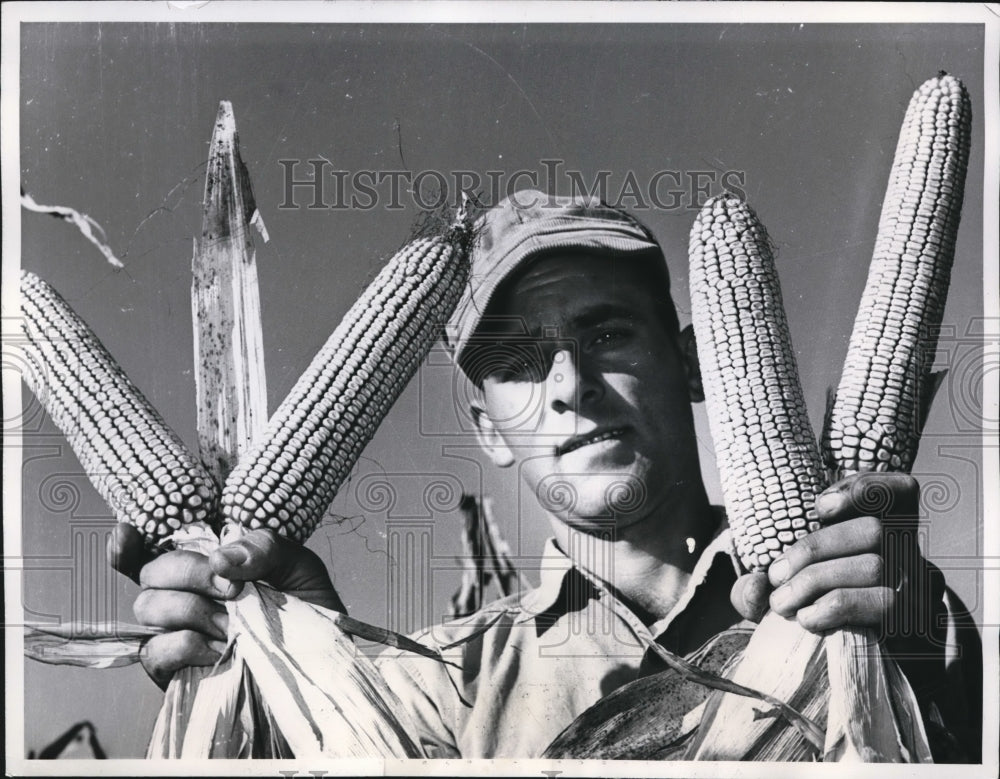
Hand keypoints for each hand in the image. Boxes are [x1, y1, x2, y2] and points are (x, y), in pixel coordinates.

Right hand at [107, 523, 343, 687]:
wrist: (319, 660)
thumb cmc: (305, 607)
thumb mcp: (295, 564)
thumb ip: (262, 547)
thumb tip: (219, 558)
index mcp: (204, 565)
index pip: (150, 551)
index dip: (127, 544)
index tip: (125, 533)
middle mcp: (182, 596)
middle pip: (149, 574)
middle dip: (189, 574)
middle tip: (233, 589)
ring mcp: (174, 634)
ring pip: (148, 608)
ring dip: (194, 610)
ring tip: (234, 623)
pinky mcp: (174, 671)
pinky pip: (156, 651)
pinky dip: (189, 645)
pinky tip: (222, 648)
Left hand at [730, 473, 943, 642]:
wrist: (868, 676)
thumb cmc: (820, 619)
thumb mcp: (784, 595)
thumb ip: (759, 587)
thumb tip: (752, 588)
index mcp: (887, 534)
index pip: (902, 491)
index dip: (867, 487)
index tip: (819, 507)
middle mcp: (912, 557)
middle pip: (875, 529)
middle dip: (814, 550)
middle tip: (776, 576)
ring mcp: (922, 589)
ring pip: (876, 565)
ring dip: (818, 581)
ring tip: (783, 604)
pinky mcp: (920, 624)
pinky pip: (884, 604)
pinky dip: (838, 606)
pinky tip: (810, 619)